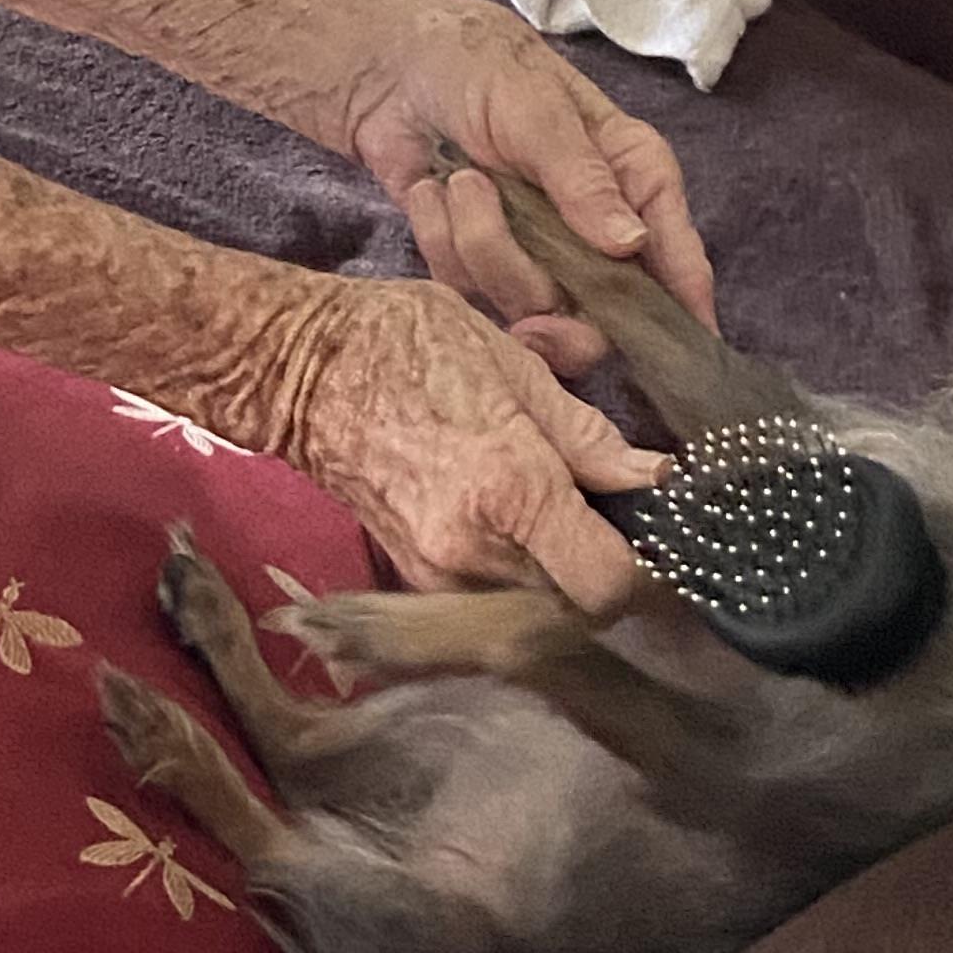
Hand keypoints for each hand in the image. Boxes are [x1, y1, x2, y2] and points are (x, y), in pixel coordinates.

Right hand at [273, 273, 662, 611]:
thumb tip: (653, 478)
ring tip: (552, 512)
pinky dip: (512, 575)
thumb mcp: (512, 365)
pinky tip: (508, 524)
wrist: (298, 367)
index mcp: (512, 492)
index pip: (607, 587)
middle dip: (598, 567)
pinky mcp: (411, 578)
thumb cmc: (405, 344)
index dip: (640, 569)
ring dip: (554, 574)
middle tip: (602, 514)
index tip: (646, 532)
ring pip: (532, 608)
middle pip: (575, 606)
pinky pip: (488, 598)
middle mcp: (474, 552)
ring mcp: (436, 575)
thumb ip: (587, 436)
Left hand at [334, 0, 715, 378]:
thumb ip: (582, 179)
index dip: (684, 312)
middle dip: (559, 318)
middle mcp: (594, 227)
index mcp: (634, 179)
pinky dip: (442, 242)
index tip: (676, 356)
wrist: (388, 66)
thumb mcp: (536, 109)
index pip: (676, 257)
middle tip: (529, 323)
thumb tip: (632, 244)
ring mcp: (536, 252)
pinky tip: (432, 191)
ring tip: (461, 181)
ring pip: (529, 305)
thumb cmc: (478, 66)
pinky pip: (469, 291)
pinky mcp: (478, 262)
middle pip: (604, 317)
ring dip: (483, 247)